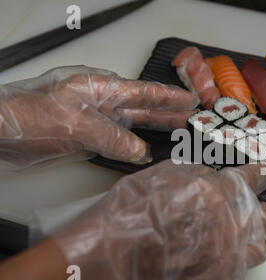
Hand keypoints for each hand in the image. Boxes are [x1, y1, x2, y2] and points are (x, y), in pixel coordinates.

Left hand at [0, 66, 197, 171]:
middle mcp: (103, 103)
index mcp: (102, 89)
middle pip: (143, 107)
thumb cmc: (30, 115)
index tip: (190, 100)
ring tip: (179, 130)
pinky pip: (120, 141)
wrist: (1, 133)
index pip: (143, 92)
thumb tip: (140, 151)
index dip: (168, 97)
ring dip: (156, 127)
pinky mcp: (89, 137)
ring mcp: (97, 120)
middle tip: (193, 117)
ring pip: (134, 123)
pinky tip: (146, 151)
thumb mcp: (76, 124)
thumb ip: (111, 137)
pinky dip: (135, 146)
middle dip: (169, 112)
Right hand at [52, 160, 265, 279]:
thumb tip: (210, 174)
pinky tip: (218, 253)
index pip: (251, 178)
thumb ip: (194, 172)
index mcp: (216, 194)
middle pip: (264, 215)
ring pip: (258, 247)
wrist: (107, 259)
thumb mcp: (160, 175)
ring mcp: (223, 259)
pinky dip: (234, 259)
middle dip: (258, 205)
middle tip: (247, 204)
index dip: (259, 171)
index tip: (263, 170)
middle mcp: (228, 227)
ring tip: (237, 231)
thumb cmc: (128, 214)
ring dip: (252, 235)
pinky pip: (238, 270)